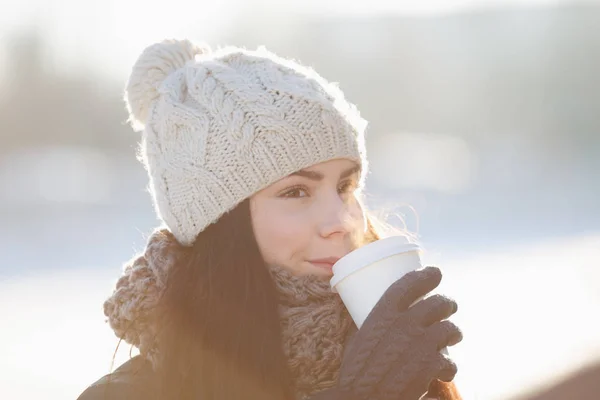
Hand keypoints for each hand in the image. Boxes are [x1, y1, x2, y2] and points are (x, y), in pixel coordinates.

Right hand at [314, 266, 462, 399]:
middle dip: (447, 303)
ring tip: (451, 338)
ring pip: (451, 329)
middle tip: (448, 307)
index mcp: (383, 313)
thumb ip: (376, 327)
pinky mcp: (433, 365)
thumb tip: (382, 321)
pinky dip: (448, 367)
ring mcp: (421, 343)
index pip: (409, 283)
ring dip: (453, 333)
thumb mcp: (359, 340)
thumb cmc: (356, 373)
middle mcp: (405, 323)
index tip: (435, 273)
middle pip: (438, 303)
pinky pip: (450, 361)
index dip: (426, 275)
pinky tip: (443, 372)